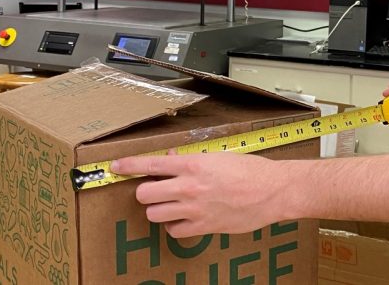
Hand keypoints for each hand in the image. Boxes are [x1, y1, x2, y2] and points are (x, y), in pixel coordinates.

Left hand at [111, 152, 290, 237]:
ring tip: (171, 203)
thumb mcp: (219, 156)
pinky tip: (185, 217)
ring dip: (159, 208)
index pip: (149, 164)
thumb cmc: (251, 170)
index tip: (115, 165)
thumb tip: (172, 160)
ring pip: (154, 214)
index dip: (128, 165)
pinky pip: (174, 231)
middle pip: (144, 194)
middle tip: (156, 188)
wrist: (273, 191)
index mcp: (193, 165)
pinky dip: (175, 225)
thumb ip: (192, 160)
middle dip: (146, 190)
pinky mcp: (203, 227)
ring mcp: (194, 210)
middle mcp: (189, 187)